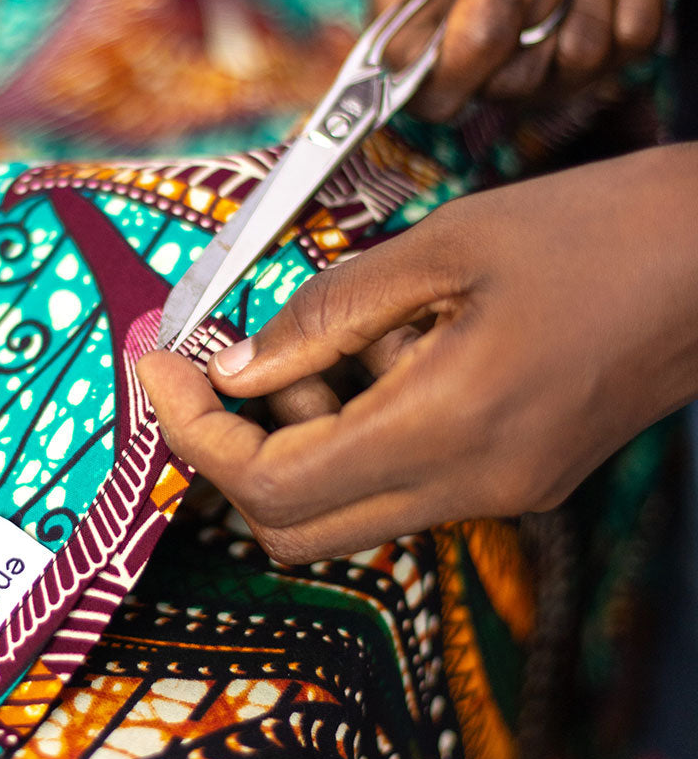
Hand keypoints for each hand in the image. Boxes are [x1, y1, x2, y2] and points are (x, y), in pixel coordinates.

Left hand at [138, 144, 697, 562]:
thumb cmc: (600, 229)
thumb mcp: (447, 244)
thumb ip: (329, 314)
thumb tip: (237, 365)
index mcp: (446, 426)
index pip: (272, 484)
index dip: (195, 434)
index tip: (159, 369)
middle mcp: (470, 487)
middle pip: (295, 528)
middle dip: (233, 453)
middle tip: (219, 366)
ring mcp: (499, 495)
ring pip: (346, 512)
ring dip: (303, 438)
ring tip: (341, 336)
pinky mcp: (518, 482)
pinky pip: (404, 484)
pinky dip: (363, 431)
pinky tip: (398, 351)